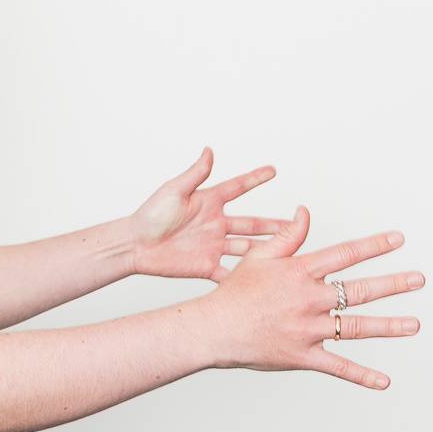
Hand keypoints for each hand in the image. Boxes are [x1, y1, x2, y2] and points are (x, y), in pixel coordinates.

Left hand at [122, 149, 289, 280]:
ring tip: (289, 252)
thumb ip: (195, 174)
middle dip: (275, 224)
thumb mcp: (173, 191)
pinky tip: (264, 281)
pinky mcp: (206, 266)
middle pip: (252, 223)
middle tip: (297, 224)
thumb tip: (209, 150)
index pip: (238, 188)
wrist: (134, 246)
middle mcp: (215, 223)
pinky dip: (246, 277)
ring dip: (267, 250)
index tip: (274, 170)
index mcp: (209, 202)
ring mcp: (213, 246)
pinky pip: (230, 272)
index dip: (255, 179)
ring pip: (247, 248)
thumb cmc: (149, 215)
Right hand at [195, 206, 423, 389]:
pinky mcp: (303, 356)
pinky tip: (384, 382)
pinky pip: (338, 367)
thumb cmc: (234, 292)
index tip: (398, 240)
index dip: (374, 245)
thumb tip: (306, 211)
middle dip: (393, 284)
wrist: (213, 329)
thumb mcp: (259, 256)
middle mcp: (310, 299)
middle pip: (360, 290)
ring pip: (357, 328)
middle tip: (419, 279)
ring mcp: (309, 329)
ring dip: (389, 326)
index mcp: (301, 272)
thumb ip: (289, 235)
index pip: (346, 255)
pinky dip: (362, 376)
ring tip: (414, 324)